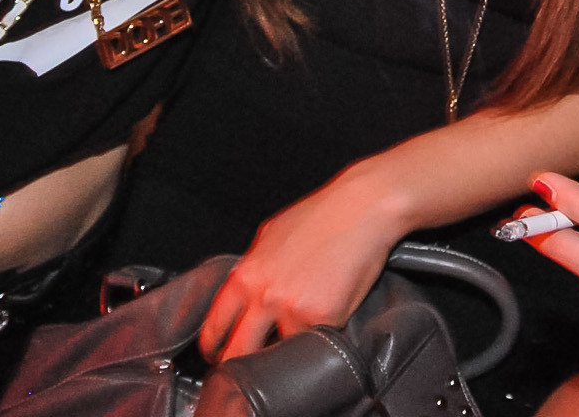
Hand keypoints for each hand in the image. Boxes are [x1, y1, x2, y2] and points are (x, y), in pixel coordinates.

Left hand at [198, 174, 409, 361]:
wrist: (365, 207)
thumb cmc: (322, 214)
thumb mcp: (271, 234)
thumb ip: (252, 268)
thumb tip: (241, 289)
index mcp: (246, 276)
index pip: (214, 328)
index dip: (213, 348)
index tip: (218, 355)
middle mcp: (265, 297)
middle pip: (237, 354)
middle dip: (239, 367)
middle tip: (247, 372)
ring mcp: (295, 311)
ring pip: (278, 354)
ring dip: (283, 354)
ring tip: (293, 344)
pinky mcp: (327, 320)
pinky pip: (315, 342)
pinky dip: (319, 338)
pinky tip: (326, 320)